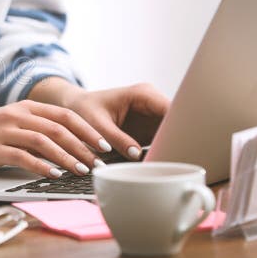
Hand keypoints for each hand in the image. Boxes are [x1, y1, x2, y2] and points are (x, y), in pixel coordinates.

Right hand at [0, 100, 107, 177]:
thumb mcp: (10, 124)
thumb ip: (35, 131)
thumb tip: (67, 147)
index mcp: (25, 108)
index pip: (65, 115)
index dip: (88, 129)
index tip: (105, 144)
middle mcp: (17, 116)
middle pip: (59, 128)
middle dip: (84, 146)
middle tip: (100, 161)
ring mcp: (6, 131)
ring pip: (45, 142)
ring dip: (67, 157)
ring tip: (82, 171)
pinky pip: (24, 157)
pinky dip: (42, 166)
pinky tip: (55, 175)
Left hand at [37, 79, 170, 159]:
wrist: (76, 107)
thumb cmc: (84, 109)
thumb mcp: (97, 123)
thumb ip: (117, 138)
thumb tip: (138, 155)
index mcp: (142, 94)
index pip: (170, 109)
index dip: (179, 126)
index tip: (180, 144)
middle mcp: (152, 103)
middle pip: (176, 121)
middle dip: (178, 139)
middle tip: (178, 159)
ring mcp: (153, 116)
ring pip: (172, 133)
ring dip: (172, 147)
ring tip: (171, 164)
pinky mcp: (150, 129)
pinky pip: (163, 140)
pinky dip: (163, 151)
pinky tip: (161, 163)